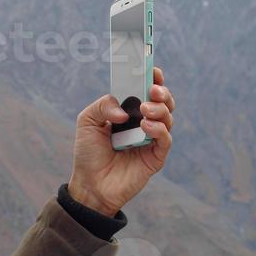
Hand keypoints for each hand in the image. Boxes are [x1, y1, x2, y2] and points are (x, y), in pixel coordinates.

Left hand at [68, 66, 174, 216]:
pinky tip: (146, 126)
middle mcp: (143, 124)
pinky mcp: (155, 158)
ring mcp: (151, 140)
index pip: (146, 91)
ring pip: (168, 118)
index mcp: (129, 112)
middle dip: (162, 92)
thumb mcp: (87, 122)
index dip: (152, 78)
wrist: (90, 185)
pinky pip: (165, 140)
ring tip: (145, 109)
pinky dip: (159, 130)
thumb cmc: (88, 154)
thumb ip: (102, 106)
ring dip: (160, 109)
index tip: (152, 70)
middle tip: (153, 90)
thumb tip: (124, 110)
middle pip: (163, 102)